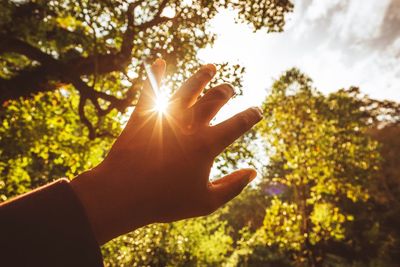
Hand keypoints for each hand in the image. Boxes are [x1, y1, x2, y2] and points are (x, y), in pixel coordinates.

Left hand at [71, 59, 261, 244]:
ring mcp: (165, 117)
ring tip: (210, 67)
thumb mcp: (205, 202)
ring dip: (202, 76)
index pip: (237, 124)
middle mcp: (189, 125)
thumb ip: (232, 187)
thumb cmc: (165, 201)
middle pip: (214, 100)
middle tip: (229, 89)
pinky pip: (150, 89)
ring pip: (188, 88)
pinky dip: (155, 74)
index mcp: (206, 145)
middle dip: (225, 92)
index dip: (251, 116)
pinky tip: (159, 61)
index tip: (258, 111)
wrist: (122, 195)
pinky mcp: (143, 115)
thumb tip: (253, 173)